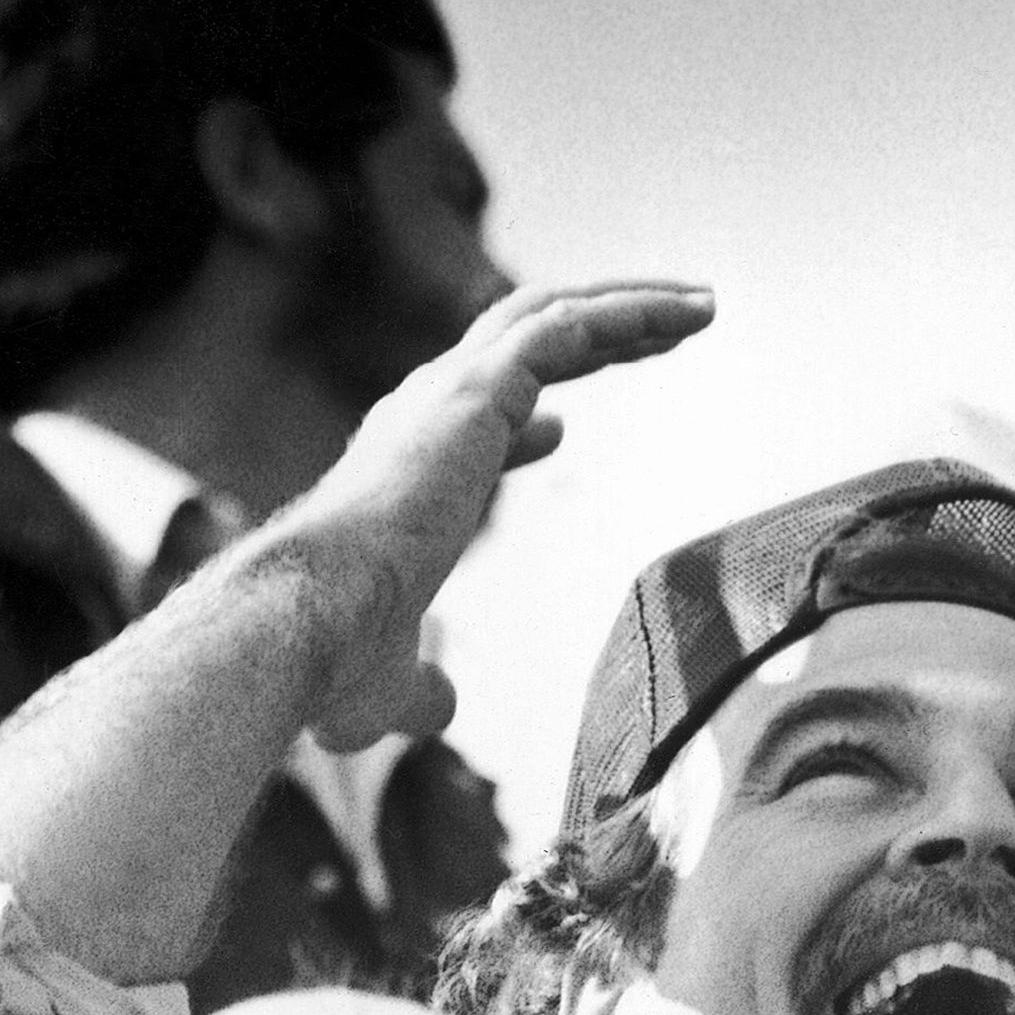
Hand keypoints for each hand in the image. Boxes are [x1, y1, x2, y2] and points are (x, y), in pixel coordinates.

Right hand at [272, 280, 713, 749]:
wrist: (311, 618)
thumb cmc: (338, 657)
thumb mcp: (392, 683)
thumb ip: (422, 687)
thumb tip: (440, 705)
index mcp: (401, 470)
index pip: (465, 429)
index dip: (518, 422)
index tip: (558, 428)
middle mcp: (422, 414)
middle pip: (517, 347)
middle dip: (592, 336)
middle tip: (664, 334)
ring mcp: (450, 394)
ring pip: (549, 317)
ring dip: (628, 309)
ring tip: (703, 309)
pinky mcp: (479, 390)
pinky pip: (566, 328)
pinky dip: (629, 314)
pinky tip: (685, 317)